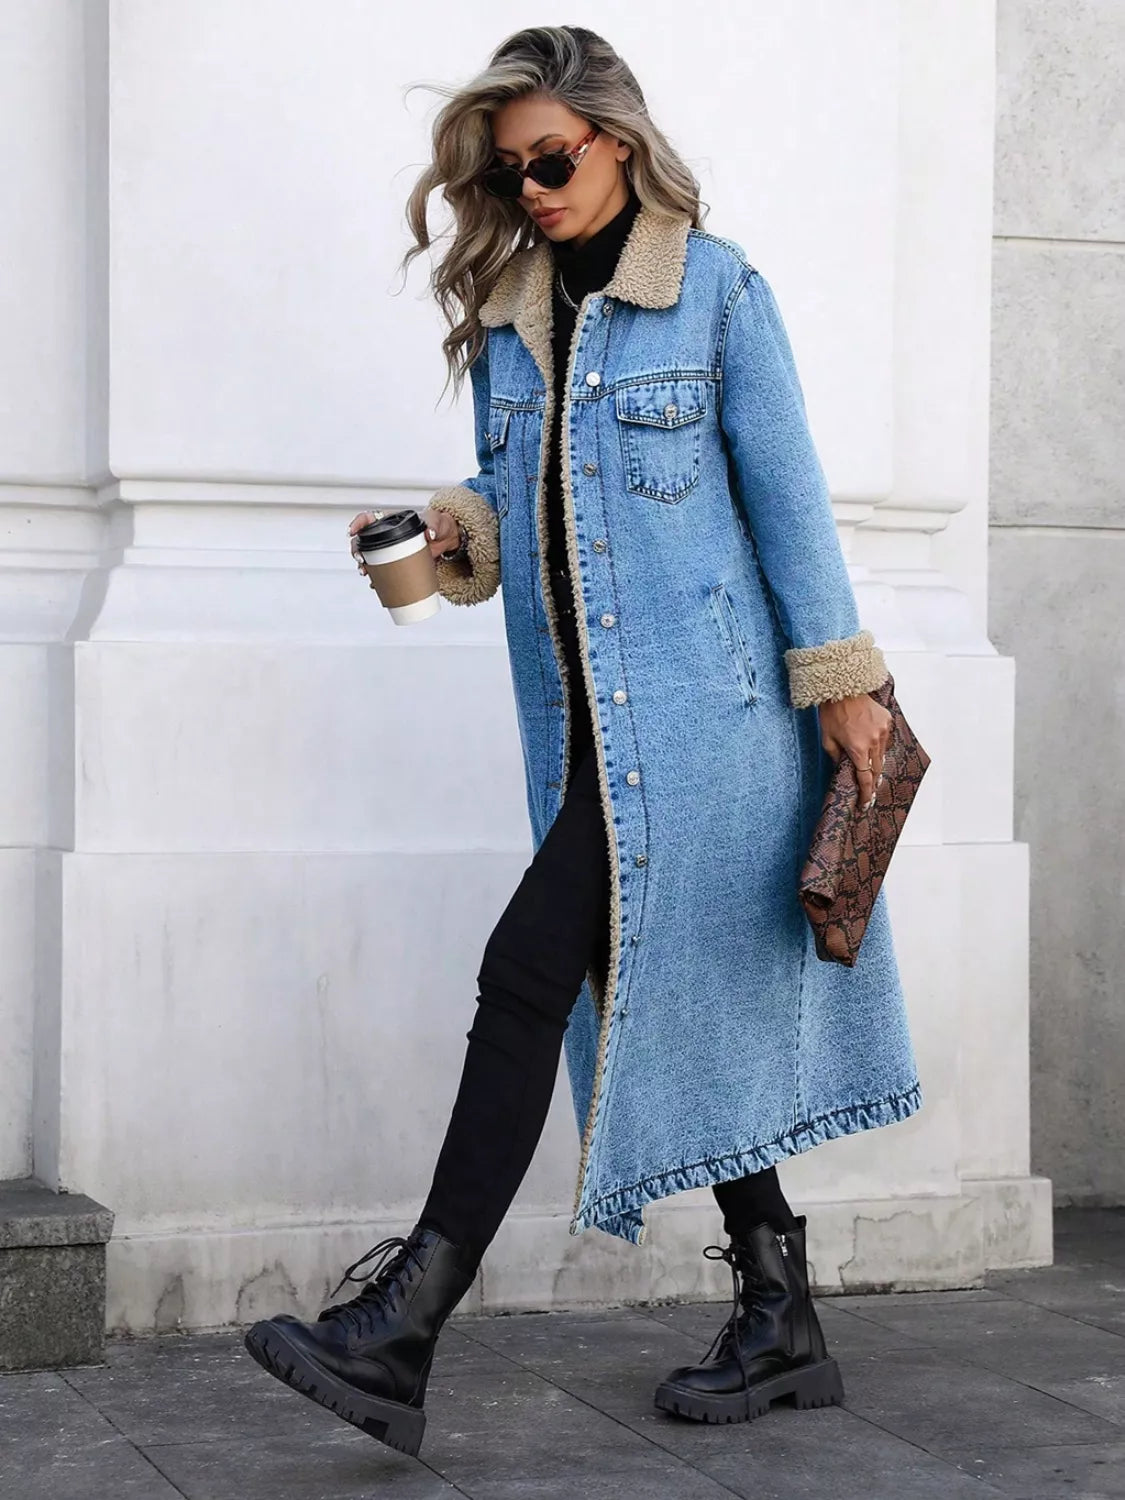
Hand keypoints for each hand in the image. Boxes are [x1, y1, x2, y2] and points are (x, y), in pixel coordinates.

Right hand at [347, 507, 462, 586]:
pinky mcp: (399, 563)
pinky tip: (377, 586)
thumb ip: (433, 524)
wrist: (447, 538)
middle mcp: (388, 536)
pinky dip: (380, 579)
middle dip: (357, 550)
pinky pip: (385, 571)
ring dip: (365, 567)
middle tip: (361, 560)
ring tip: (367, 574)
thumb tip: (430, 533)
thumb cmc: (439, 524)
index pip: (369, 518)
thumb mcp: (436, 520)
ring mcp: (392, 550)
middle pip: (364, 541)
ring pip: (371, 558)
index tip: (352, 532)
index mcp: (392, 521)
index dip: (358, 523)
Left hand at [818, 692, 893, 810]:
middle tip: (868, 790)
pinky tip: (869, 741)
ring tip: (867, 764)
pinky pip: (885, 739)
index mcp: (858, 749)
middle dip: (872, 781)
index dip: (866, 794)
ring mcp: (883, 731)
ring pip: (882, 755)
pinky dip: (878, 744)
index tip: (865, 803)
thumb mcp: (827, 739)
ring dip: (875, 761)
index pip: (865, 778)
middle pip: (876, 769)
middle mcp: (874, 742)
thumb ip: (835, 757)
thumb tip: (840, 769)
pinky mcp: (887, 721)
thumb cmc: (831, 713)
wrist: (843, 688)